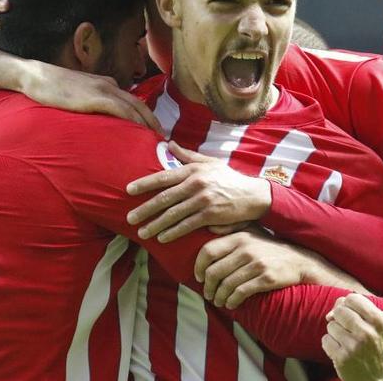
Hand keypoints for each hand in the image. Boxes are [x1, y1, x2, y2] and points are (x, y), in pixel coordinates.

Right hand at [20, 60, 160, 131]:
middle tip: (163, 139)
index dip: (145, 115)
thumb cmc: (51, 87)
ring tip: (157, 140)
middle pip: (140, 104)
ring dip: (149, 124)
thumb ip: (89, 102)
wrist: (35, 76)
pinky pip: (123, 111)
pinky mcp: (96, 98)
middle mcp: (110, 85)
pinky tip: (142, 133)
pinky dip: (135, 122)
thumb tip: (97, 120)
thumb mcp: (76, 93)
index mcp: (106, 84)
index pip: (132, 100)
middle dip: (153, 122)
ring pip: (135, 108)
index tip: (152, 131)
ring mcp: (104, 90)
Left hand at [126, 141, 269, 241]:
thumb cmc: (229, 179)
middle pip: (164, 198)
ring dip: (155, 225)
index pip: (163, 177)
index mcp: (193, 170)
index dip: (144, 184)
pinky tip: (162, 238)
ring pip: (173, 214)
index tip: (129, 190)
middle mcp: (196, 184)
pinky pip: (187, 225)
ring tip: (142, 232)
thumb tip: (169, 144)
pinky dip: (173, 232)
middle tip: (129, 219)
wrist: (253, 195)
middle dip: (144, 209)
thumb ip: (188, 155)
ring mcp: (203, 200)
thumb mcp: (209, 162)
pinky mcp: (210, 215)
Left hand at [194, 229, 308, 307]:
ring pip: (226, 285)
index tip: (199, 277)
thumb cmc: (270, 249)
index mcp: (239, 236)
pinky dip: (232, 301)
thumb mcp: (253, 232)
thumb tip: (210, 227)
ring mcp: (256, 264)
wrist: (300, 261)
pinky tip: (231, 304)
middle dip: (208, 287)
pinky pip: (241, 293)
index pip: (208, 251)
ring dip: (219, 297)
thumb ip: (232, 229)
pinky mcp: (266, 279)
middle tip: (208, 294)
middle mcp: (246, 249)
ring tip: (219, 301)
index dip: (198, 266)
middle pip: (214, 272)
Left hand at [323, 294, 382, 380]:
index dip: (347, 304)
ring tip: (347, 342)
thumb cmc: (371, 346)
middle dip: (340, 318)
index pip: (352, 298)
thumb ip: (355, 309)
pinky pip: (325, 339)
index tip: (352, 314)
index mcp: (379, 320)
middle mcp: (368, 332)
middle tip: (349, 330)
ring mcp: (354, 346)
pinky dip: (330, 345)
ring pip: (331, 325)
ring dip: (335, 333)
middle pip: (339, 310)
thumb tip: (331, 313)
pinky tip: (341, 351)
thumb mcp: (374, 325)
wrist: (374, 378)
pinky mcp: (342, 358)